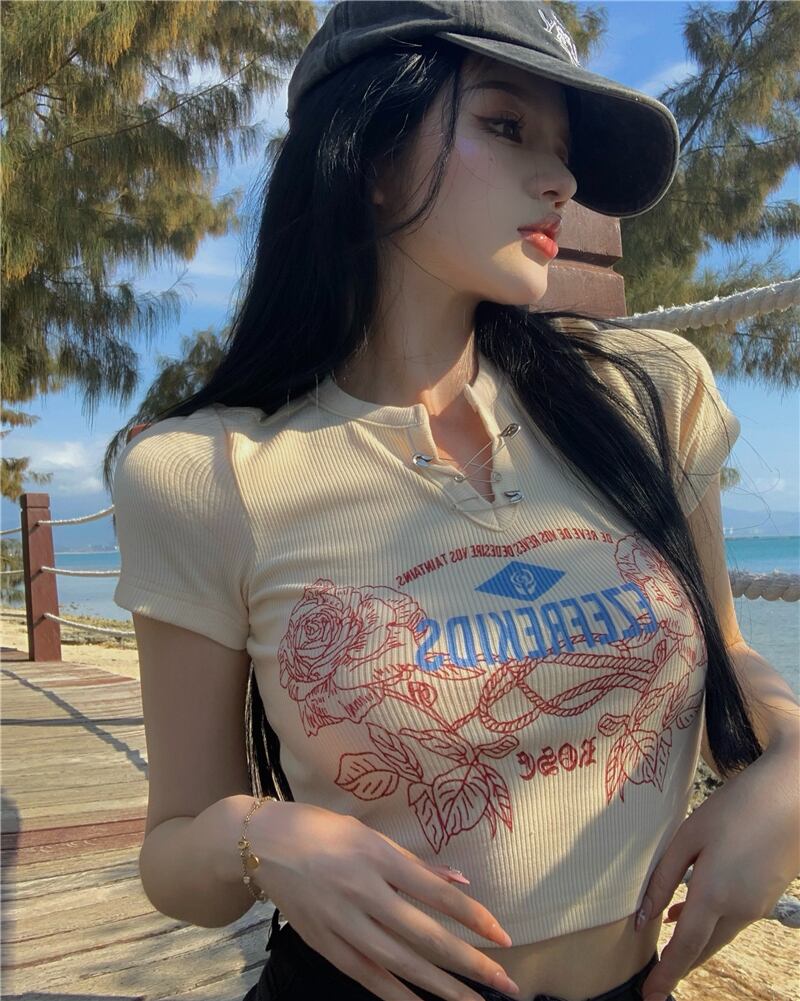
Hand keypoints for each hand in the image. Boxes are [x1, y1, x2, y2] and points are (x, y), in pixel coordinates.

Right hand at [249, 801, 519, 1000]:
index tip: (504, 937)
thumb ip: (413, 864)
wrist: (258, 844)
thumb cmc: (319, 829)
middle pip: (424, 935)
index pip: (436, 893)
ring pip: (399, 963)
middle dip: (468, 963)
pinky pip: (366, 976)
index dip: (473, 917)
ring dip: (440, 988)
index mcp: (376, 856)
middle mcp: (362, 891)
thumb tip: (458, 882)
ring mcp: (341, 922)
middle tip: (505, 983)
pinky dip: (397, 996)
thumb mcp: (367, 833)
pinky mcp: (324, 943)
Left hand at [636, 745, 799, 1000]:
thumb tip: (644, 917)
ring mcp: (756, 905)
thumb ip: (663, 877)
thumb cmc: (736, 808)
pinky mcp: (765, 895)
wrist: (793, 796)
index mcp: (715, 894)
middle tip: (654, 979)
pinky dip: (708, 923)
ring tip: (663, 947)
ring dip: (692, 944)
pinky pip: (730, 920)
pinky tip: (685, 910)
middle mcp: (739, 909)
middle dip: (678, 965)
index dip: (666, 974)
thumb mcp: (690, 836)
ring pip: (717, 936)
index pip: (685, 947)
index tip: (648, 996)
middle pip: (702, 949)